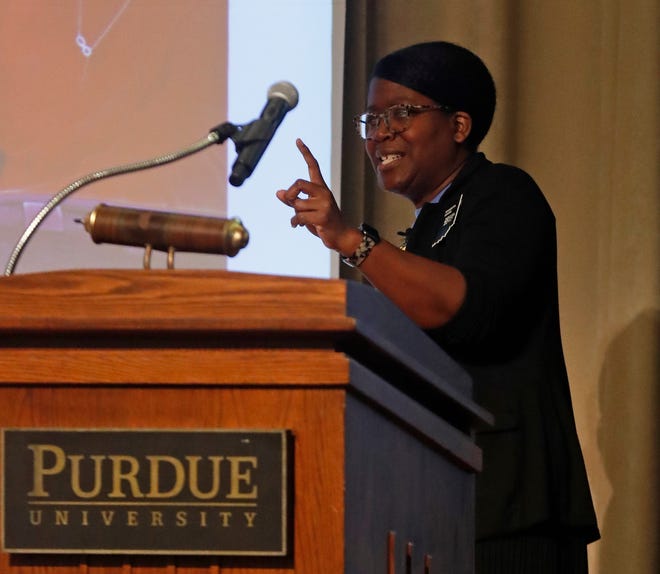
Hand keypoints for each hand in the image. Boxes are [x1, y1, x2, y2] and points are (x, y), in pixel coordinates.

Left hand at [276, 139, 359, 253]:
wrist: (340, 236)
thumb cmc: (323, 222)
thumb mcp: (307, 209)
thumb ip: (293, 200)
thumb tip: (278, 192)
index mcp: (321, 188)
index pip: (313, 166)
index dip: (305, 153)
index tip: (298, 140)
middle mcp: (323, 193)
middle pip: (299, 183)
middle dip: (290, 194)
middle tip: (289, 202)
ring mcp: (324, 204)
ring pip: (297, 204)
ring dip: (295, 214)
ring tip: (301, 220)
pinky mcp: (323, 217)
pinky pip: (299, 216)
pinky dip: (295, 222)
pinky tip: (298, 225)